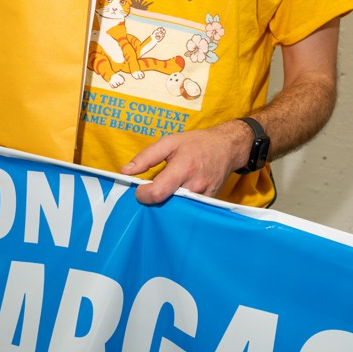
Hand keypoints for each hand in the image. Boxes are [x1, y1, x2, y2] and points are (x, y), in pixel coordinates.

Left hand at [120, 120, 251, 204]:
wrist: (227, 148)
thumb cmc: (197, 143)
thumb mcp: (170, 142)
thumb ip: (146, 157)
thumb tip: (126, 171)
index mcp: (183, 168)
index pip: (157, 193)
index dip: (142, 194)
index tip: (140, 188)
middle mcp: (195, 185)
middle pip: (165, 203)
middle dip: (155, 198)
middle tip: (154, 187)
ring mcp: (203, 196)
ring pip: (176, 208)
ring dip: (167, 202)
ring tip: (168, 189)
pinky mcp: (208, 202)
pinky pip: (188, 209)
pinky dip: (179, 204)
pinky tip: (179, 193)